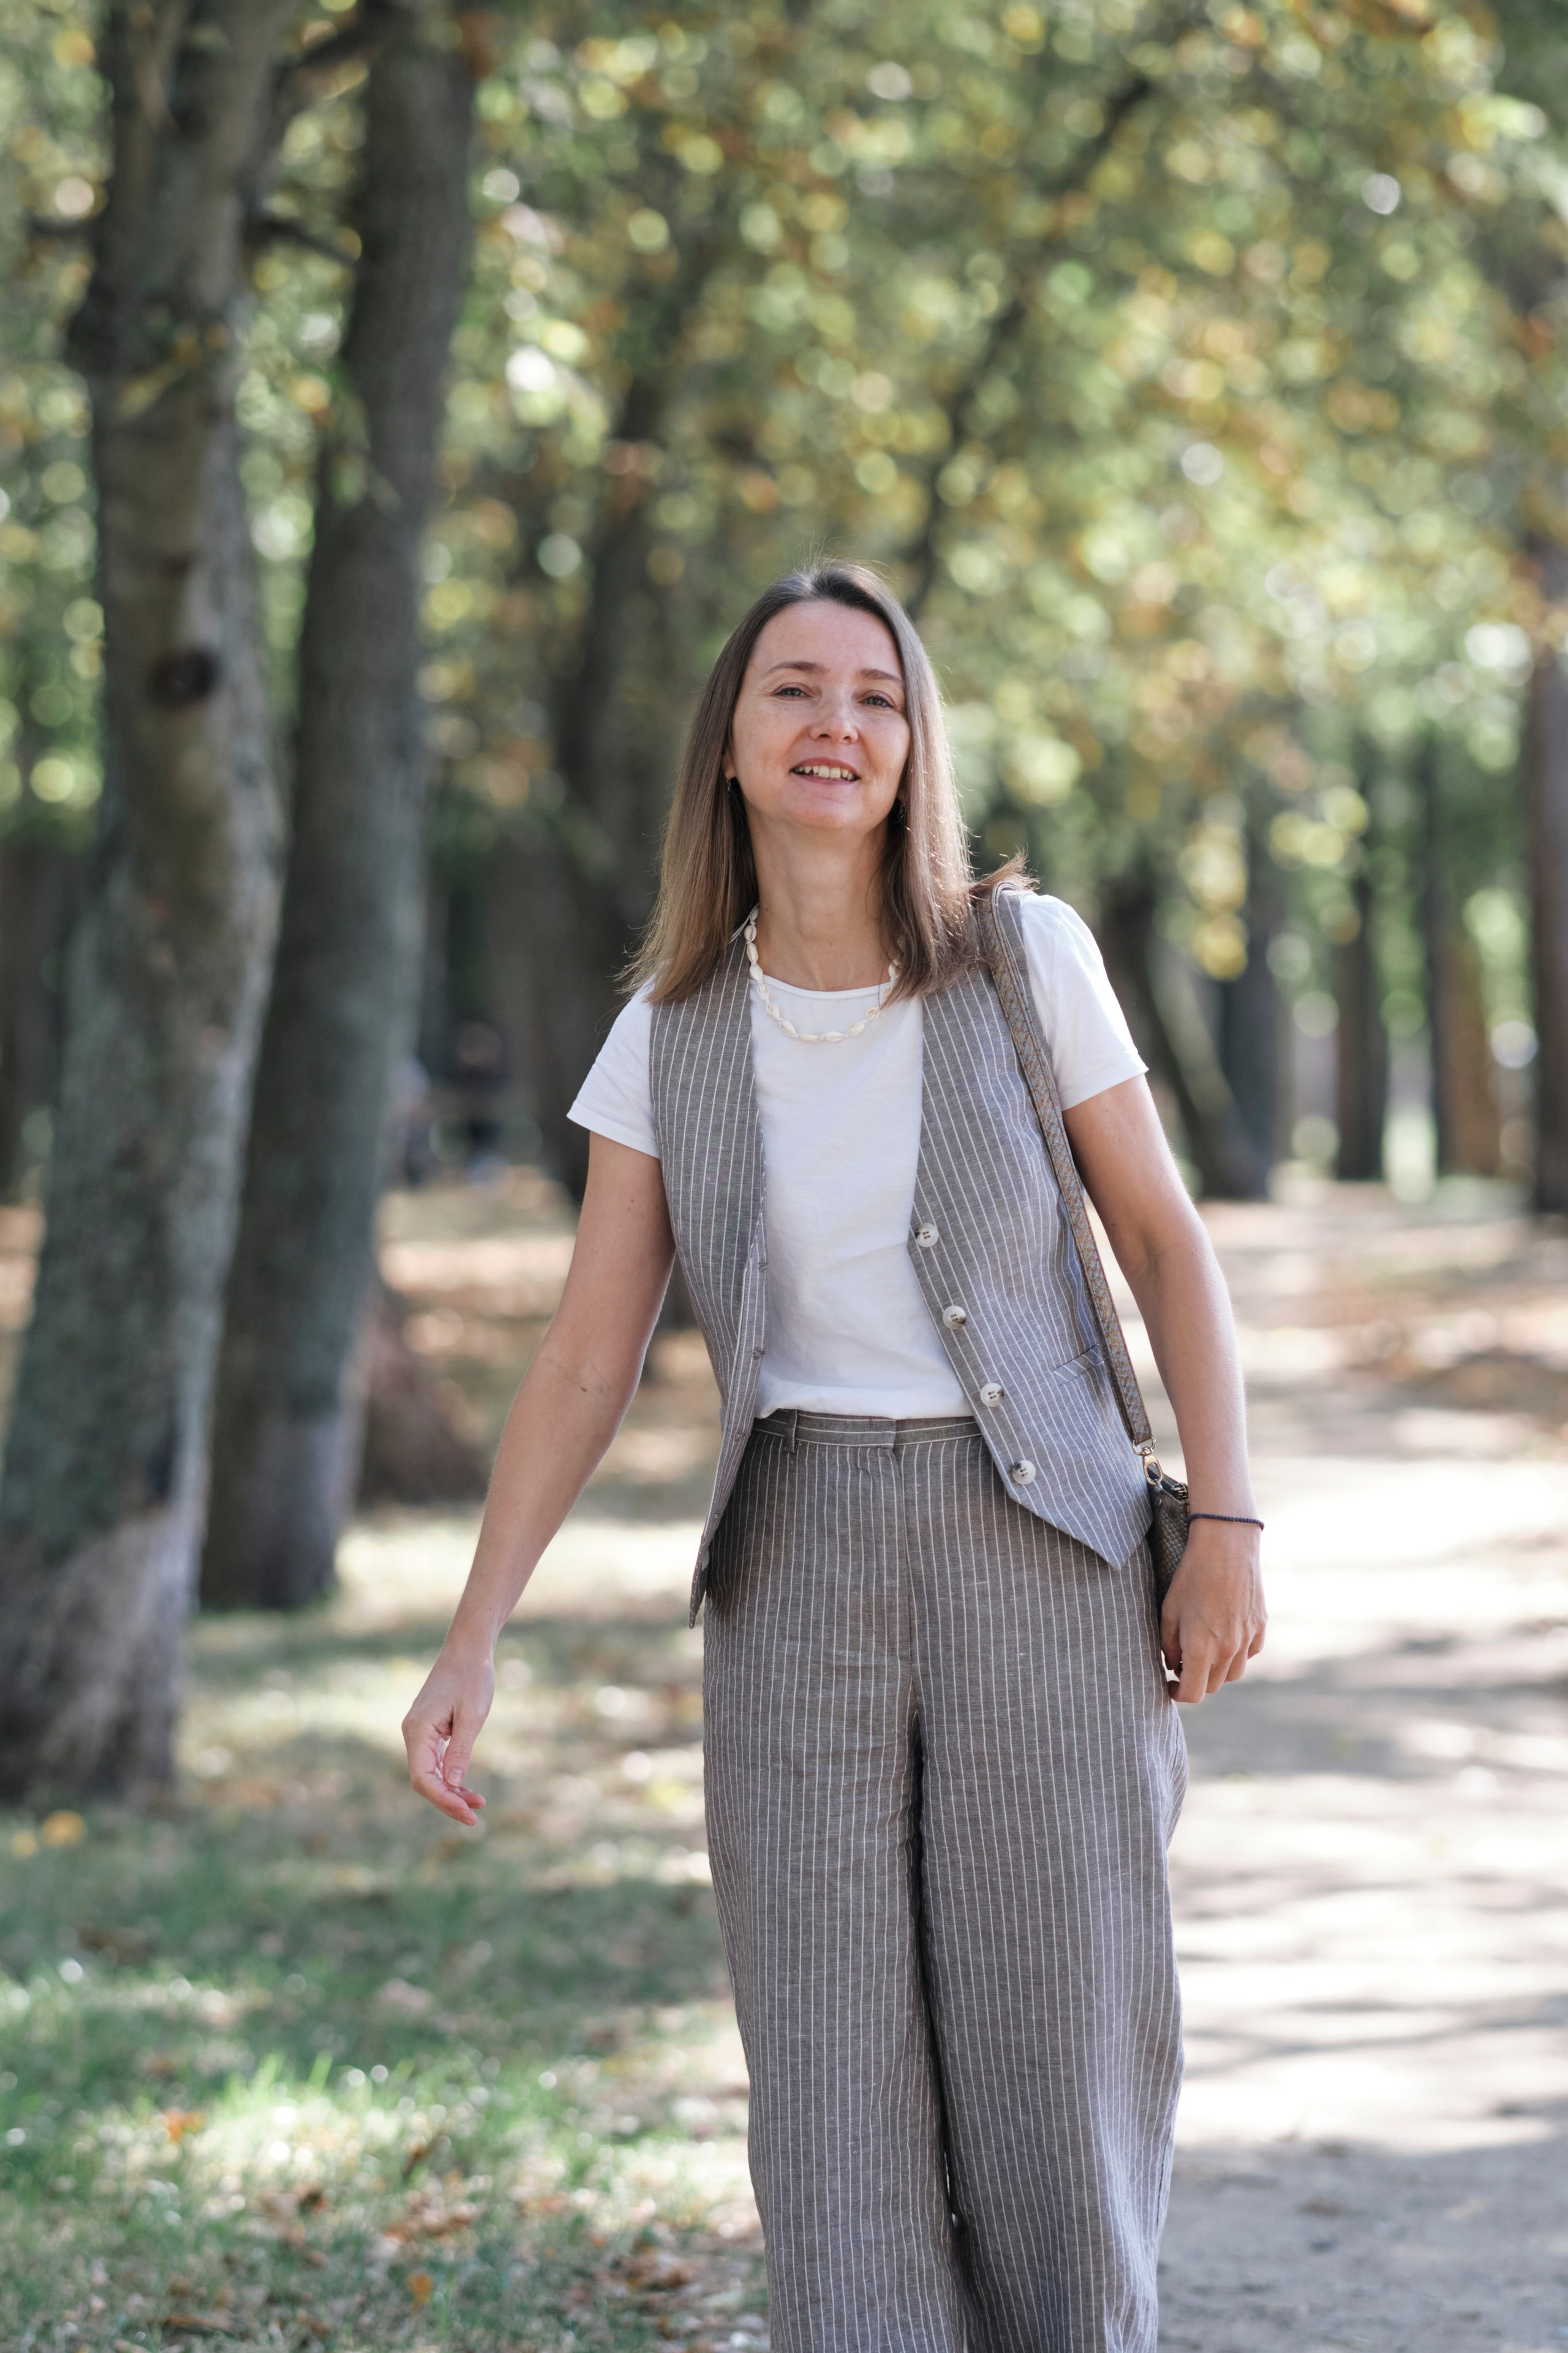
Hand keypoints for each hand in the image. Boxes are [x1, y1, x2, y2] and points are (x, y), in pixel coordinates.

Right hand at [402, 1647, 493, 1825]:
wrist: (468, 1649)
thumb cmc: (473, 1677)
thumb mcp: (473, 1715)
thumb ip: (461, 1750)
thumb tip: (452, 1785)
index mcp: (417, 1730)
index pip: (423, 1778)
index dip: (443, 1800)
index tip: (468, 1813)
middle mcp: (412, 1733)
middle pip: (424, 1780)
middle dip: (448, 1801)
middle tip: (475, 1817)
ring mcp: (419, 1732)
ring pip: (430, 1773)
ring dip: (451, 1791)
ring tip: (478, 1804)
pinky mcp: (429, 1730)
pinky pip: (434, 1761)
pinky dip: (450, 1776)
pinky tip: (466, 1789)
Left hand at [1159, 1521, 1265, 1704]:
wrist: (1227, 1547)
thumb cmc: (1191, 1577)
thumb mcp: (1169, 1610)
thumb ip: (1168, 1645)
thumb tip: (1174, 1665)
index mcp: (1202, 1648)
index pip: (1193, 1693)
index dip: (1178, 1694)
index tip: (1169, 1684)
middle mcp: (1228, 1650)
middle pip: (1214, 1686)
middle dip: (1196, 1681)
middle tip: (1182, 1664)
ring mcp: (1248, 1639)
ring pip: (1233, 1674)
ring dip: (1217, 1671)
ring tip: (1203, 1650)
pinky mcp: (1260, 1627)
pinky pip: (1248, 1654)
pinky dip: (1236, 1654)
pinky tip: (1224, 1635)